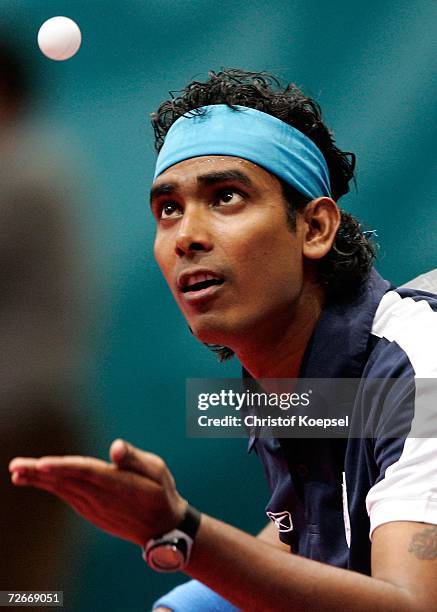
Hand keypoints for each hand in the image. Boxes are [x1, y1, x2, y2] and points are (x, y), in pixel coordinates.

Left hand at [9, 440, 186, 546]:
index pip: (86, 472)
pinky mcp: (91, 512)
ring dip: (39, 481)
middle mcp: (102, 498)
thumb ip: (135, 457)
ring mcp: (94, 508)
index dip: (63, 468)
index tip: (41, 464)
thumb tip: (115, 447)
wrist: (162, 529)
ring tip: (17, 472)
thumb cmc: (161, 492)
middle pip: (67, 482)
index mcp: (118, 484)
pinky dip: (50, 488)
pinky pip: (67, 497)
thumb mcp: (157, 470)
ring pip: (63, 490)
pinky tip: (37, 480)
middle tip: (15, 466)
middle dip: (39, 474)